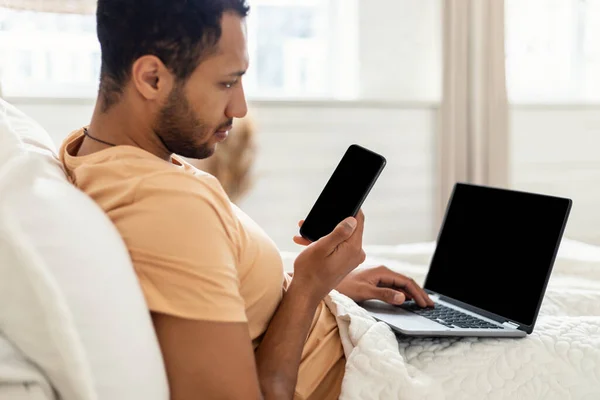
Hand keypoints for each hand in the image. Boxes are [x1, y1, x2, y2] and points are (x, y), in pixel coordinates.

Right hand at [294, 220, 432, 307]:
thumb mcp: (322, 247)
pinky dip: (324, 244)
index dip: (352, 208)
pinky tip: (307, 243)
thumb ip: (339, 232)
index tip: (343, 200)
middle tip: (310, 222)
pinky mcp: (344, 263)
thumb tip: (353, 219)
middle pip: (348, 228)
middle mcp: (356, 254)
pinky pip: (336, 247)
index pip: (359, 221)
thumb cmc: (311, 271)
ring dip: (323, 234)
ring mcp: (351, 259)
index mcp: (353, 248)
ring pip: (339, 238)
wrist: (305, 293)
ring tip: (304, 234)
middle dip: (329, 223)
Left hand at [335, 265, 434, 307]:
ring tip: (423, 303)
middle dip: (419, 293)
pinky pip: (393, 287)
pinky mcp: (374, 281)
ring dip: (412, 293)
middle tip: (430, 305)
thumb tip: (403, 297)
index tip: (426, 304)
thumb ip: (384, 294)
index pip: (406, 282)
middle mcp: (382, 272)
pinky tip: (407, 299)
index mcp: (382, 271)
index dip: (418, 293)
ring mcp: (378, 276)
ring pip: (400, 284)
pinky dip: (403, 293)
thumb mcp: (365, 292)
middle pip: (406, 282)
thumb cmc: (344, 287)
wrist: (329, 283)